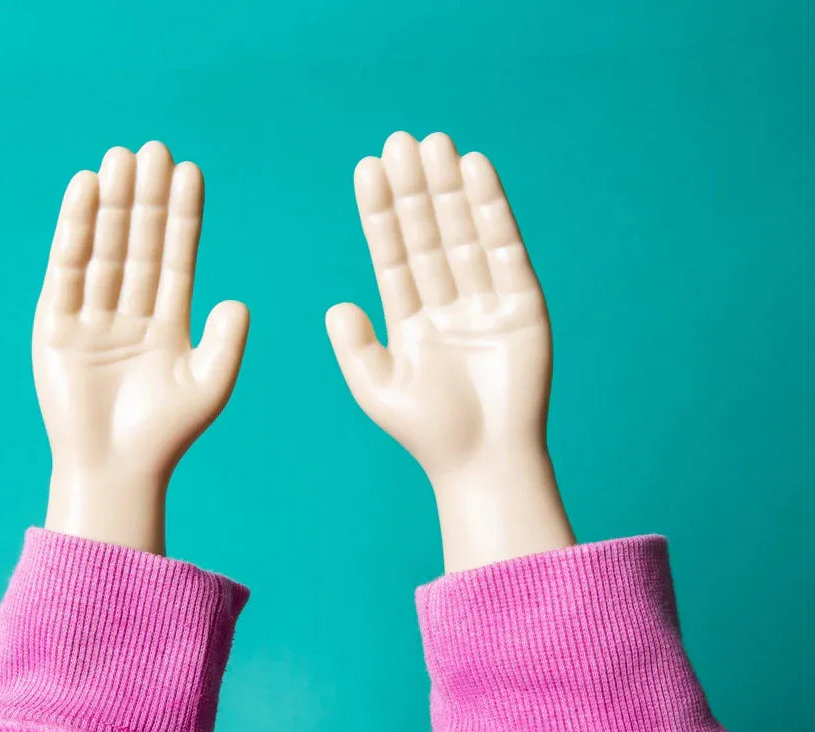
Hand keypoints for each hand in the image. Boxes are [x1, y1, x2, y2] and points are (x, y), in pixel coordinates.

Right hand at [34, 142, 248, 553]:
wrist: (116, 467)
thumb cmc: (166, 433)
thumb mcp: (209, 384)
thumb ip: (226, 341)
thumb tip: (239, 301)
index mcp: (168, 324)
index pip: (177, 257)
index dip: (183, 216)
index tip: (190, 171)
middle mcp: (131, 313)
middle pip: (139, 243)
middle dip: (147, 199)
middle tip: (154, 148)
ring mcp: (92, 316)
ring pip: (104, 247)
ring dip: (113, 203)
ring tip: (121, 157)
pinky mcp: (57, 323)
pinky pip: (68, 267)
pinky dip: (75, 228)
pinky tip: (86, 189)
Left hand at [327, 131, 573, 570]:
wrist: (483, 462)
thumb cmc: (428, 433)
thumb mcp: (378, 389)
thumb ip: (355, 347)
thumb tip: (336, 306)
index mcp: (413, 321)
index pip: (393, 255)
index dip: (380, 213)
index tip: (367, 169)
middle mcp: (449, 304)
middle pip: (427, 235)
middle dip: (413, 191)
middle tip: (400, 140)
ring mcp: (486, 301)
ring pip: (463, 234)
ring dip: (449, 189)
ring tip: (434, 143)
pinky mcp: (523, 304)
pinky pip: (504, 249)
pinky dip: (491, 211)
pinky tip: (475, 172)